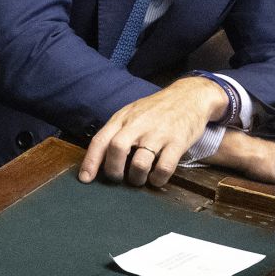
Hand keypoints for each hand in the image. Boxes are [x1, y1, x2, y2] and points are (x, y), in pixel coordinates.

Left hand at [78, 76, 227, 187]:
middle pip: (116, 149)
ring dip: (137, 178)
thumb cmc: (156, 109)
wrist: (189, 96)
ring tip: (139, 179)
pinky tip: (157, 177)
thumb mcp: (132, 113)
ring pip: (140, 163)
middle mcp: (138, 125)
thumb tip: (99, 157)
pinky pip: (164, 167)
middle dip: (114, 170)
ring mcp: (159, 133)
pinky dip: (158, 179)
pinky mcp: (178, 142)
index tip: (85, 179)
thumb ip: (117, 131)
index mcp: (123, 118)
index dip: (90, 161)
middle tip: (118, 178)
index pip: (100, 140)